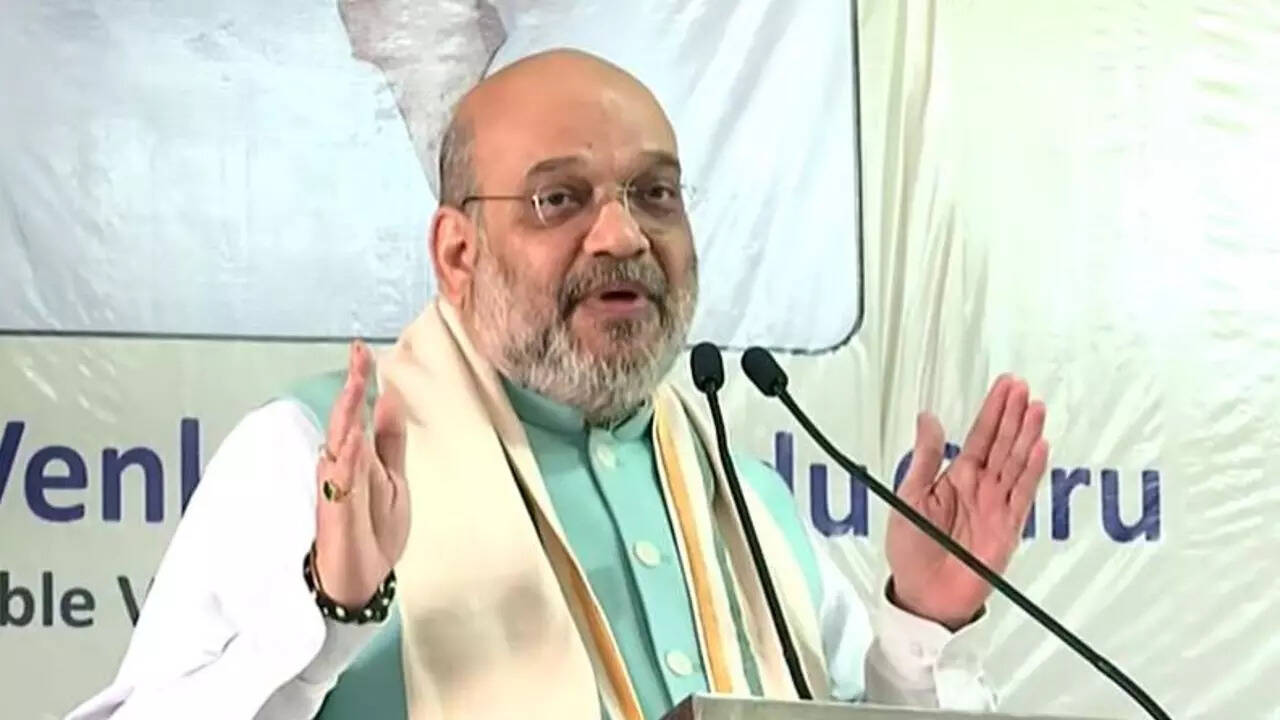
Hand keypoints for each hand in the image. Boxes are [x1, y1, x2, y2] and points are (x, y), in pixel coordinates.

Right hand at [314, 340, 409, 606]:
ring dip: (348, 411)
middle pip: (345, 418)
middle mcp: (342, 466)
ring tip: (357, 381)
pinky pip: (341, 479)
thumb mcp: (393, 476)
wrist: (363, 578)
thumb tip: (390, 398)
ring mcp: (337, 487)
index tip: (363, 351)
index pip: (356, 411)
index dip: (359, 382)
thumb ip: (390, 439)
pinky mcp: (336, 509)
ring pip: (341, 442)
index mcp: (356, 456)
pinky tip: (355, 435)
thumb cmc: (374, 528)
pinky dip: (348, 456)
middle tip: (358, 354)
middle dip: (352, 386)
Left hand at [885, 375, 1047, 628]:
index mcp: (956, 477)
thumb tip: (928, 417)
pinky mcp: (1009, 527)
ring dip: (1027, 436)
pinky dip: (1032, 471)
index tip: (1007, 386)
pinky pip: (1022, 494)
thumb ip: (925, 458)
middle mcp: (980, 487)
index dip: (994, 410)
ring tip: (1037, 409)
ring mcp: (997, 505)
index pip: (980, 436)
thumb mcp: (909, 496)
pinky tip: (1040, 448)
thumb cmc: (911, 547)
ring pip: (1016, 463)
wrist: (925, 594)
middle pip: (1002, 444)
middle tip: (1025, 388)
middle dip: (1014, 416)